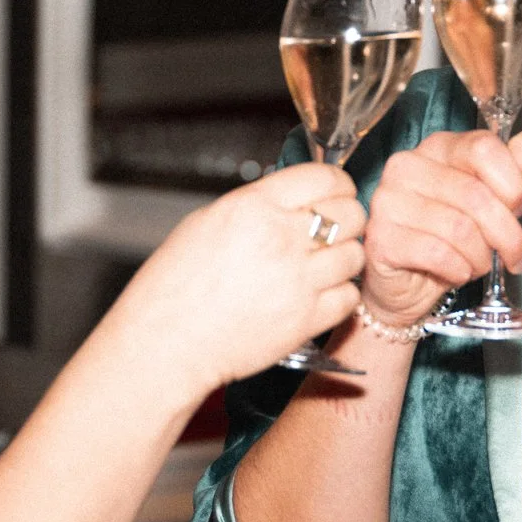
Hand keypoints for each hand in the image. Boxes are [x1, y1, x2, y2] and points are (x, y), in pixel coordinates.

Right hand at [110, 163, 366, 392]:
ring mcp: (298, 281)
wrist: (165, 344)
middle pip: (350, 213)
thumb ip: (256, 206)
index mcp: (254, 207)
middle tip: (335, 230)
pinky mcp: (306, 320)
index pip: (324, 177)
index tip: (336, 192)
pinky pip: (349, 297)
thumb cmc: (173, 287)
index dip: (337, 183)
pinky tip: (320, 295)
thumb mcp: (206, 222)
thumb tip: (291, 200)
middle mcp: (281, 238)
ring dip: (344, 258)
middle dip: (348, 219)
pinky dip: (340, 295)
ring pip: (355, 255)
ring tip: (324, 266)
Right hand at [359, 128, 521, 326]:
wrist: (407, 285)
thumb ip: (509, 172)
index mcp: (437, 147)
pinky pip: (437, 253)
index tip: (520, 210)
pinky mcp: (380, 238)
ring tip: (479, 264)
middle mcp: (407, 166)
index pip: (483, 147)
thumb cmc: (449, 239)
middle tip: (516, 256)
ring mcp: (388, 200)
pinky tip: (457, 271)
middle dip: (507, 234)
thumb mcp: (488, 204)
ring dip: (481, 256)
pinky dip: (459, 269)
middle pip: (475, 194)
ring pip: (459, 228)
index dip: (513, 184)